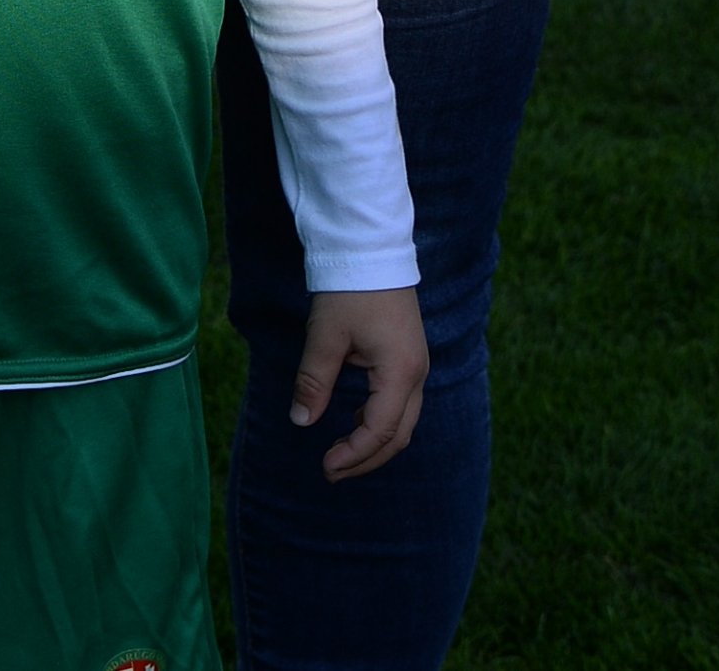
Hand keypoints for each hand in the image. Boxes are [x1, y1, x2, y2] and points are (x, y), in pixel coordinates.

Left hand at [295, 287, 428, 482]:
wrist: (371, 248)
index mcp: (401, 372)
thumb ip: (314, 381)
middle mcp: (417, 374)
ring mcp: (417, 365)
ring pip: (404, 421)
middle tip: (332, 471)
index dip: (353, 454)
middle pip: (399, 435)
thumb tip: (300, 421)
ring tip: (340, 454)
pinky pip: (401, 403)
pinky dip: (380, 421)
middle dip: (366, 458)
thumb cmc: (348, 290)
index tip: (326, 466)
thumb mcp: (325, 336)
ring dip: (374, 442)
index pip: (380, 431)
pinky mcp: (410, 356)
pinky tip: (353, 421)